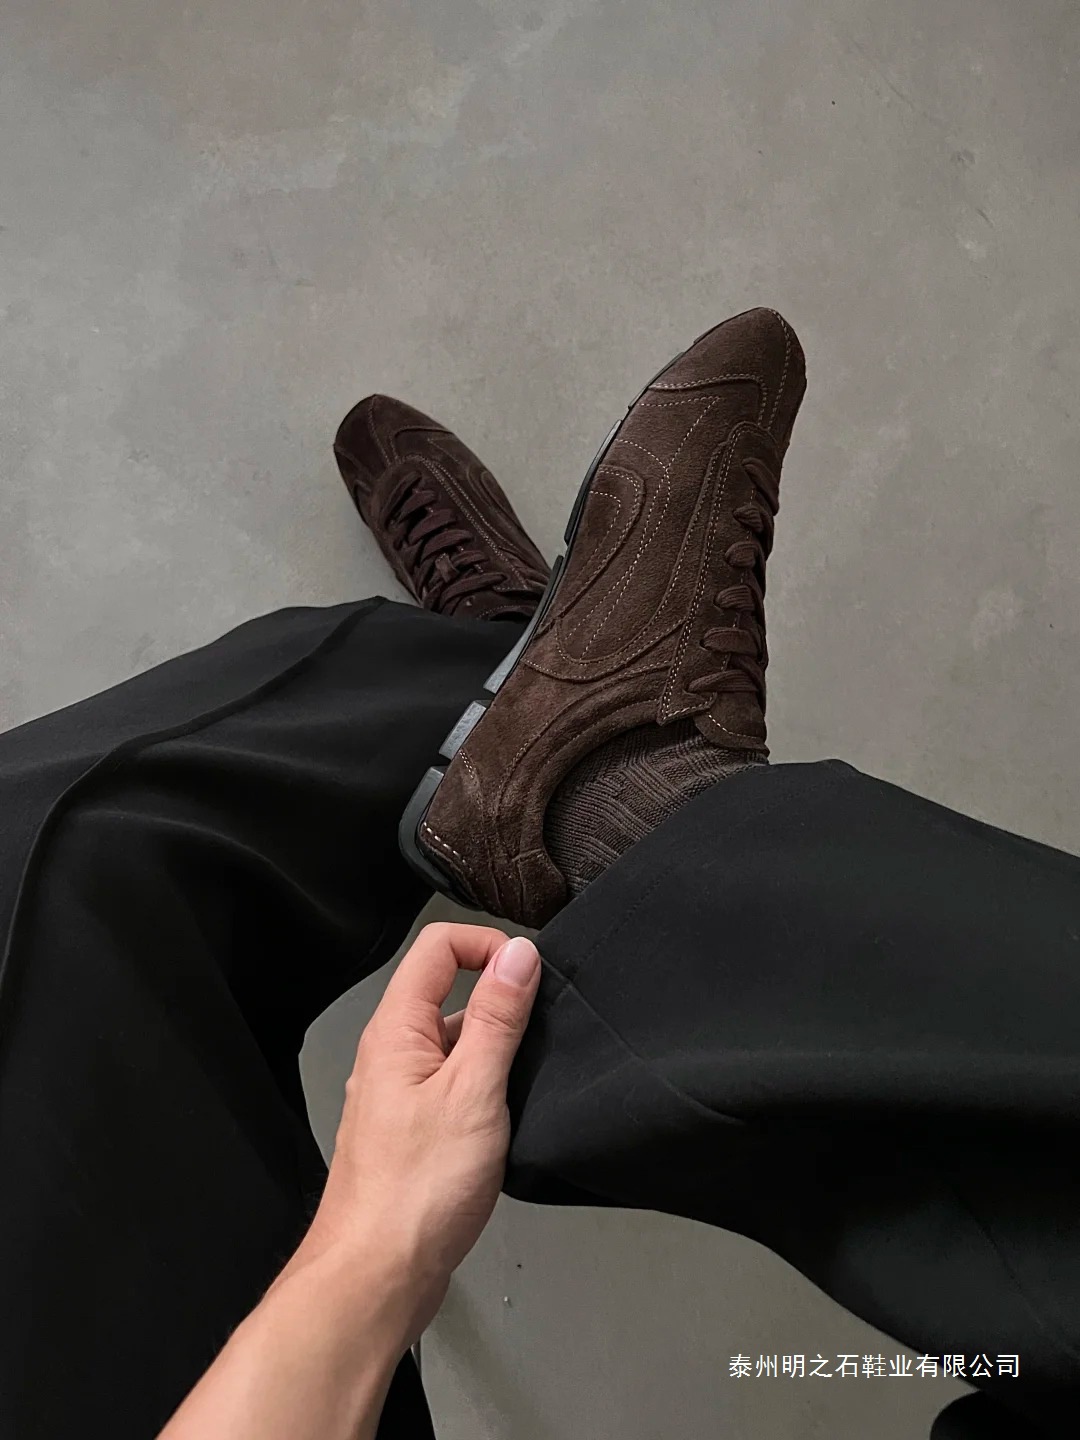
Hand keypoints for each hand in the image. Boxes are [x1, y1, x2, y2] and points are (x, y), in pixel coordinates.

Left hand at [287, 922, 540, 1341]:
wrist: (376, 1277)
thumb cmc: (416, 1191)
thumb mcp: (474, 1091)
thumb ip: (498, 1018)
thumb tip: (518, 954)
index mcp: (396, 1030)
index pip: (438, 946)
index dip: (488, 945)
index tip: (531, 974)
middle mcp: (391, 1054)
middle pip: (448, 991)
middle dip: (501, 1000)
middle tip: (542, 1033)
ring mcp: (399, 1094)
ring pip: (455, 1043)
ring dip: (496, 1050)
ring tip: (527, 1085)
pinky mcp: (412, 1132)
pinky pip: (454, 1085)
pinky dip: (486, 1089)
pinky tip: (508, 1122)